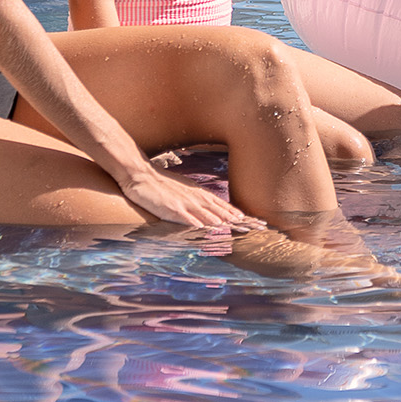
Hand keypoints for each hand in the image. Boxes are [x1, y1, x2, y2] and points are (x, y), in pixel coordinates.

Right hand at [119, 165, 264, 230]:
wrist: (141, 173)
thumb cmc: (162, 183)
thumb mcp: (185, 191)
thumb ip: (198, 202)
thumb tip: (211, 214)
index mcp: (201, 195)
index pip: (226, 207)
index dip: (241, 216)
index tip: (257, 222)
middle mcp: (197, 198)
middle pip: (222, 211)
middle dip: (241, 220)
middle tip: (258, 227)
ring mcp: (184, 203)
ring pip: (208, 214)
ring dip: (223, 222)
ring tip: (238, 228)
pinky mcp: (170, 207)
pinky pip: (185, 216)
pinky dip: (195, 222)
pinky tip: (203, 228)